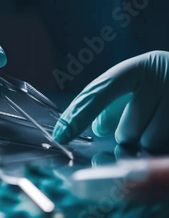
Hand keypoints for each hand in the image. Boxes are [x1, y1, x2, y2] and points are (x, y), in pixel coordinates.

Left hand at [53, 51, 168, 151]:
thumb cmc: (163, 82)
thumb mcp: (137, 83)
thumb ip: (110, 104)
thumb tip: (96, 129)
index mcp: (139, 67)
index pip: (100, 92)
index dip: (79, 116)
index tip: (60, 136)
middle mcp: (163, 78)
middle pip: (127, 132)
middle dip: (128, 135)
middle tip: (142, 120)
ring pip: (151, 144)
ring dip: (151, 141)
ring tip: (161, 122)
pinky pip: (166, 149)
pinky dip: (163, 146)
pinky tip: (168, 128)